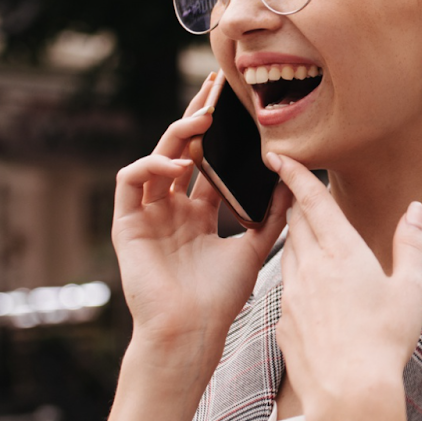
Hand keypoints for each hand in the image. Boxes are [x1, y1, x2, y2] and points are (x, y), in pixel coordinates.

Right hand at [112, 72, 291, 375]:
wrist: (191, 333)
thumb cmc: (220, 301)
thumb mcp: (255, 249)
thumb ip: (272, 215)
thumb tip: (294, 181)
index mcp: (198, 215)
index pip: (208, 163)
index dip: (219, 135)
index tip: (234, 104)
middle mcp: (171, 211)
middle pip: (181, 151)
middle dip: (196, 118)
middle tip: (214, 87)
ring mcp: (148, 216)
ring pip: (156, 158)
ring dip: (177, 135)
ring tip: (203, 120)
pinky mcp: (127, 225)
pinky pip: (130, 181)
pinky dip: (150, 164)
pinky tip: (176, 162)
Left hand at [266, 153, 421, 420]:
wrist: (349, 394)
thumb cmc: (385, 341)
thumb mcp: (409, 288)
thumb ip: (409, 243)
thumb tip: (415, 209)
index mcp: (342, 252)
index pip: (313, 201)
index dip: (295, 175)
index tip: (278, 156)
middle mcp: (310, 267)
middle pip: (296, 223)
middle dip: (296, 204)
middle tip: (295, 191)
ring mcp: (291, 295)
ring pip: (288, 254)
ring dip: (295, 239)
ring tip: (305, 236)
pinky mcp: (283, 322)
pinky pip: (285, 288)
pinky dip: (295, 278)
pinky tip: (309, 289)